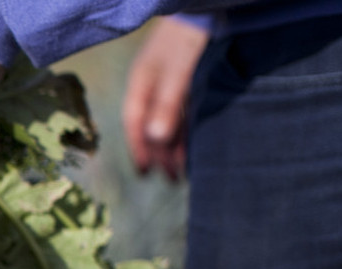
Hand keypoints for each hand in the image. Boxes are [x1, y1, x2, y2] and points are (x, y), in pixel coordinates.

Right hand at [121, 16, 207, 181]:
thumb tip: (156, 139)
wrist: (206, 7)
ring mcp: (170, 82)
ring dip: (174, 144)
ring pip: (168, 120)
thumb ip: (167, 103)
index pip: (135, 123)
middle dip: (160, 153)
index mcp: (142, 82)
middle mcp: (153, 84)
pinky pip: (182, 111)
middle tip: (173, 179)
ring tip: (184, 168)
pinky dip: (185, 130)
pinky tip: (193, 142)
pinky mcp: (188, 79)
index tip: (145, 173)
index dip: (139, 148)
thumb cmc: (188, 36)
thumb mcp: (177, 70)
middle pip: (152, 125)